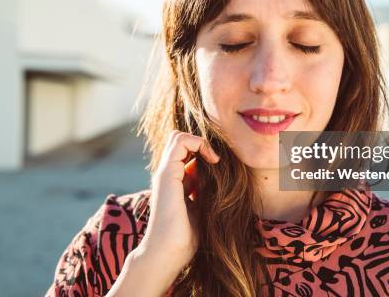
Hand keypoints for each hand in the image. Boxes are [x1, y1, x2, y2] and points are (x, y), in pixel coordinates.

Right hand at [141, 130, 219, 265]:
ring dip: (200, 142)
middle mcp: (168, 173)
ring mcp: (165, 172)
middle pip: (179, 140)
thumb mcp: (201, 207)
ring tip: (214, 160)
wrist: (169, 252)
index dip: (204, 152)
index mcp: (174, 180)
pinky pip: (180, 141)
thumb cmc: (186, 237)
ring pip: (178, 136)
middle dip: (201, 143)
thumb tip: (223, 180)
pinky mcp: (166, 173)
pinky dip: (198, 143)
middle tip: (216, 160)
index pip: (186, 151)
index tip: (220, 166)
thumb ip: (205, 191)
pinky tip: (212, 161)